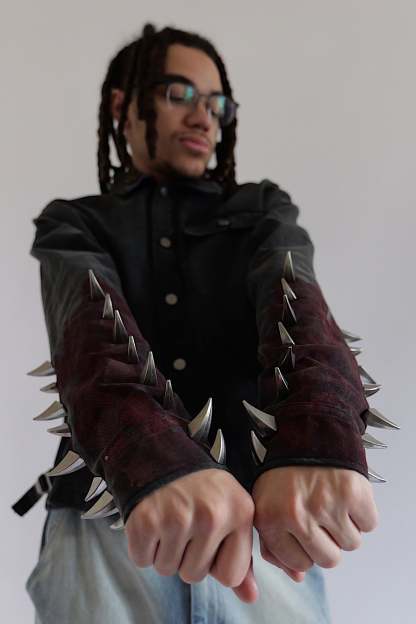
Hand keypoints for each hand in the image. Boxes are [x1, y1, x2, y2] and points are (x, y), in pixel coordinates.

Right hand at [126, 468, 258, 602]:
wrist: (162, 456)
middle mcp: (212, 515)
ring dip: (164, 551)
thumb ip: (241, 557)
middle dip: (187, 556)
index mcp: (240, 512)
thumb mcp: (231, 512)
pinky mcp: (146, 521)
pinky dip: (144, 546)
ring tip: (169, 519)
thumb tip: (250, 597)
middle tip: (186, 523)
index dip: (217, 563)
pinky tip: (153, 520)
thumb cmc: (201, 490)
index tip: (211, 539)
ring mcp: (177, 518)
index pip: (231, 575)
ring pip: (168, 570)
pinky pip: (143, 560)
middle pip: (195, 575)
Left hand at [252, 466, 378, 581]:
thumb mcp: (266, 503)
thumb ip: (274, 545)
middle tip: (320, 514)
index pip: (299, 564)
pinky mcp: (352, 493)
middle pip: (328, 560)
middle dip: (328, 541)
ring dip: (346, 526)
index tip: (303, 530)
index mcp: (270, 518)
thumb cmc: (285, 470)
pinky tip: (345, 494)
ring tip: (331, 500)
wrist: (308, 429)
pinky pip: (369, 524)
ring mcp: (326, 504)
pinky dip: (362, 512)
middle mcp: (297, 515)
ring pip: (351, 544)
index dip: (305, 549)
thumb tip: (298, 578)